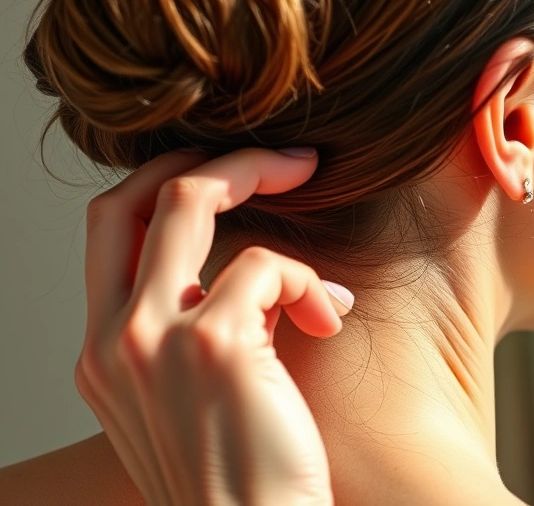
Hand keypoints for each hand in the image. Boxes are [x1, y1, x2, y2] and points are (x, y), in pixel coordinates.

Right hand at [73, 148, 352, 505]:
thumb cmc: (243, 475)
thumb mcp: (193, 398)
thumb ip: (201, 333)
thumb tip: (255, 274)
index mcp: (103, 352)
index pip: (109, 229)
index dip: (168, 185)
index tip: (234, 177)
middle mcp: (111, 340)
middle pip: (133, 195)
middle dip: (215, 160)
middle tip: (288, 161)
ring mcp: (152, 339)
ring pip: (189, 197)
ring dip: (267, 185)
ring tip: (319, 224)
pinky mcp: (214, 345)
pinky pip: (267, 264)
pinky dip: (308, 282)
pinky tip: (328, 320)